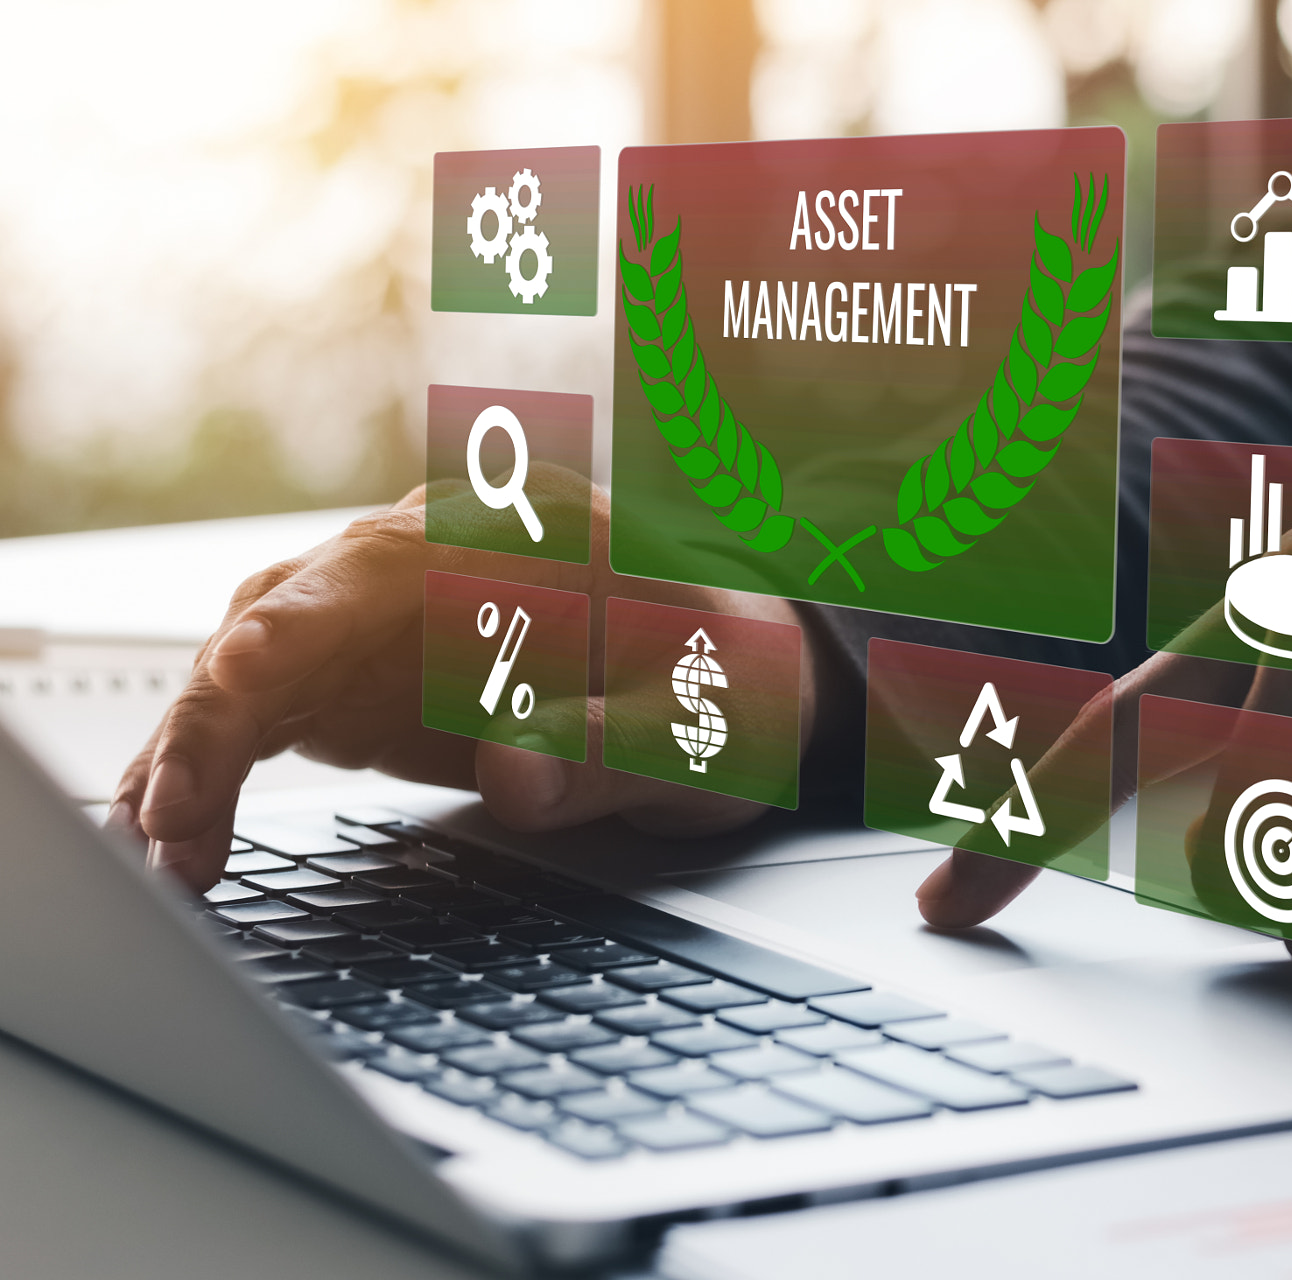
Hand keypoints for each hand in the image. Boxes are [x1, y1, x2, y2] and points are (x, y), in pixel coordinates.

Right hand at [108, 473, 820, 893]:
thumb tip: (515, 774)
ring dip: (196, 755)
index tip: (235, 683)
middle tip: (171, 827)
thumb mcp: (702, 723)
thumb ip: (613, 748)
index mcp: (513, 533)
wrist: (737, 683)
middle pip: (284, 618)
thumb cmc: (728, 682)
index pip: (372, 569)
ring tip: (158, 859)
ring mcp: (385, 617)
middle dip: (215, 717)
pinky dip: (220, 772)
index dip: (293, 630)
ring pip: (254, 669)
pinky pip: (269, 717)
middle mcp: (427, 557)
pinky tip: (180, 838)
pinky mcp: (366, 678)